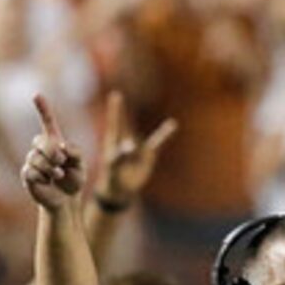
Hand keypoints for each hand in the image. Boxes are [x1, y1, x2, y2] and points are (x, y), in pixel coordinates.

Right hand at [19, 95, 87, 214]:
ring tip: (57, 176)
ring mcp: (32, 161)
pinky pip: (31, 171)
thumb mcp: (81, 164)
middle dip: (53, 153)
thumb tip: (61, 147)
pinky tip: (47, 183)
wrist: (66, 200)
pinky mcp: (27, 174)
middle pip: (41, 142)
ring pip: (36, 159)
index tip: (37, 95)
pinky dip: (43, 178)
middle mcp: (40, 148)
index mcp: (54, 141)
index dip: (42, 108)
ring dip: (50, 169)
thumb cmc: (74, 180)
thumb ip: (75, 152)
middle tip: (62, 163)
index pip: (47, 121)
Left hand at [91, 91, 176, 211]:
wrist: (120, 190)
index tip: (115, 95)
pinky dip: (165, 134)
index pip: (115, 123)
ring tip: (162, 132)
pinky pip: (157, 143)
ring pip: (142, 138)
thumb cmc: (112, 179)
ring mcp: (137, 148)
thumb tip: (128, 146)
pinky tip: (173, 125)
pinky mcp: (147, 155)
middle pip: (126, 124)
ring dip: (148, 139)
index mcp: (113, 143)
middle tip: (121, 97)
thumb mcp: (112, 169)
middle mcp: (126, 142)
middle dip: (123, 112)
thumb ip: (117, 158)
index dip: (115, 109)